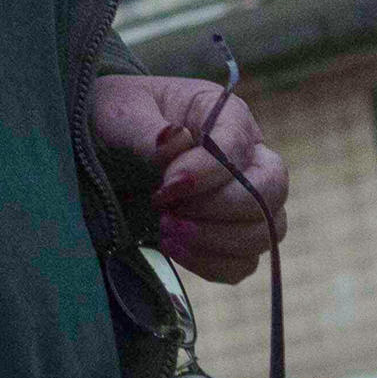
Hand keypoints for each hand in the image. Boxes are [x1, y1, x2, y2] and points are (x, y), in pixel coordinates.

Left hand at [94, 76, 286, 282]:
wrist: (105, 149)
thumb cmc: (118, 119)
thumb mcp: (120, 113)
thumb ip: (147, 130)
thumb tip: (174, 141)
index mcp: (227, 116)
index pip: (239, 148)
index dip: (207, 173)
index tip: (165, 186)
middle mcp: (247, 157)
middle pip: (271, 190)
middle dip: (221, 209)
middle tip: (168, 211)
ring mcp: (244, 199)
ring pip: (266, 232)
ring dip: (215, 240)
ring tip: (165, 229)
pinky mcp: (229, 235)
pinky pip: (243, 263)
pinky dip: (212, 264)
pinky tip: (173, 248)